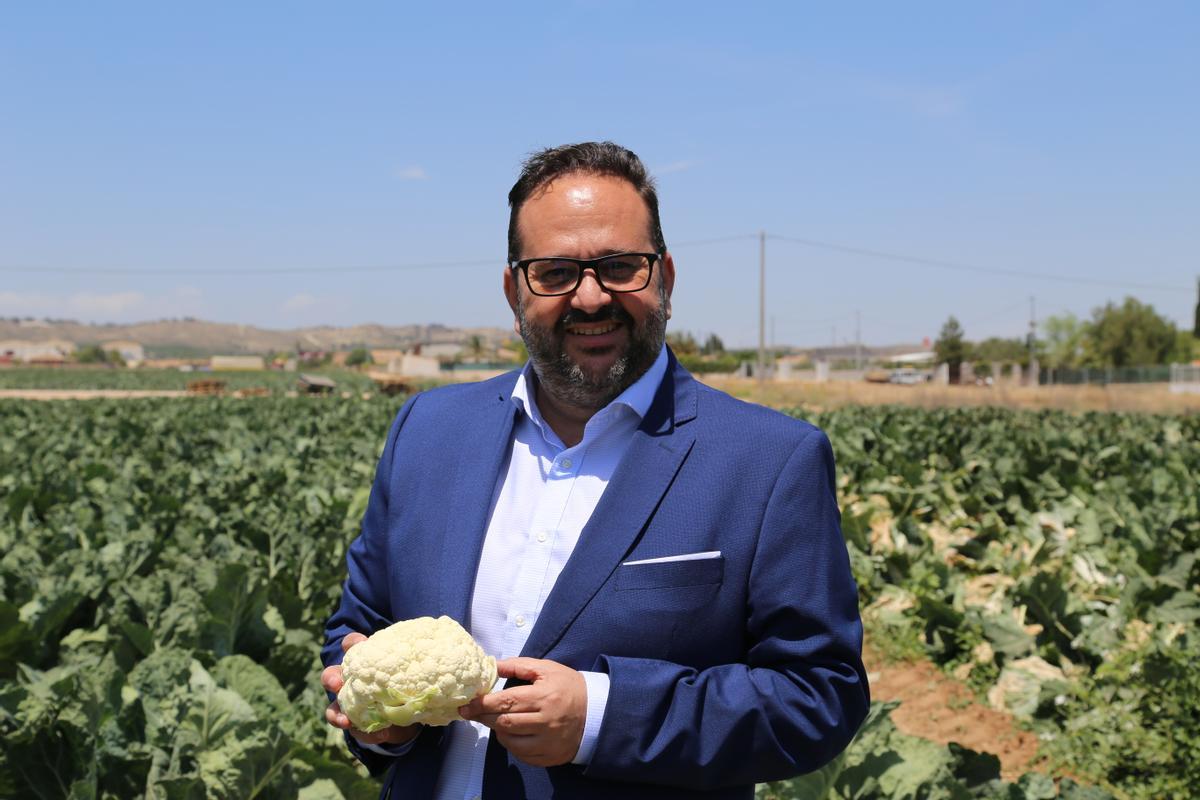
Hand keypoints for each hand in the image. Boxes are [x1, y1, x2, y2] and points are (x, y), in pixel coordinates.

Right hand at [321, 632, 420, 746]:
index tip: (359, 643)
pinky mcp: (357, 725)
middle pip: (332, 675)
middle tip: (337, 683)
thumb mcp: (410, 677)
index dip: (352, 643)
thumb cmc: (406, 686)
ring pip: (334, 706)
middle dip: (331, 677)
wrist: (408, 718)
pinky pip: (354, 731)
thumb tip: (426, 678)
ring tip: (344, 721)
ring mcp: (351, 704)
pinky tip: (378, 734)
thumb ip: (411, 676)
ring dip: (336, 713)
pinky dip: (364, 734)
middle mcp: (352, 681)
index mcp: (365, 662)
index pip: (352, 646)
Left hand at [458, 657, 586, 766]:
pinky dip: (511, 744)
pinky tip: (511, 733)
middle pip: (503, 722)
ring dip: (497, 730)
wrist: (597, 711)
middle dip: (484, 716)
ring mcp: (547, 741)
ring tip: (495, 719)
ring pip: (510, 740)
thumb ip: (518, 665)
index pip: (505, 702)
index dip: (482, 704)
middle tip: (472, 712)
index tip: (467, 704)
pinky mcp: (549, 755)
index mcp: (543, 696)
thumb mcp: (547, 669)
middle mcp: (545, 721)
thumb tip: (493, 666)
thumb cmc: (568, 686)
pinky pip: (521, 754)